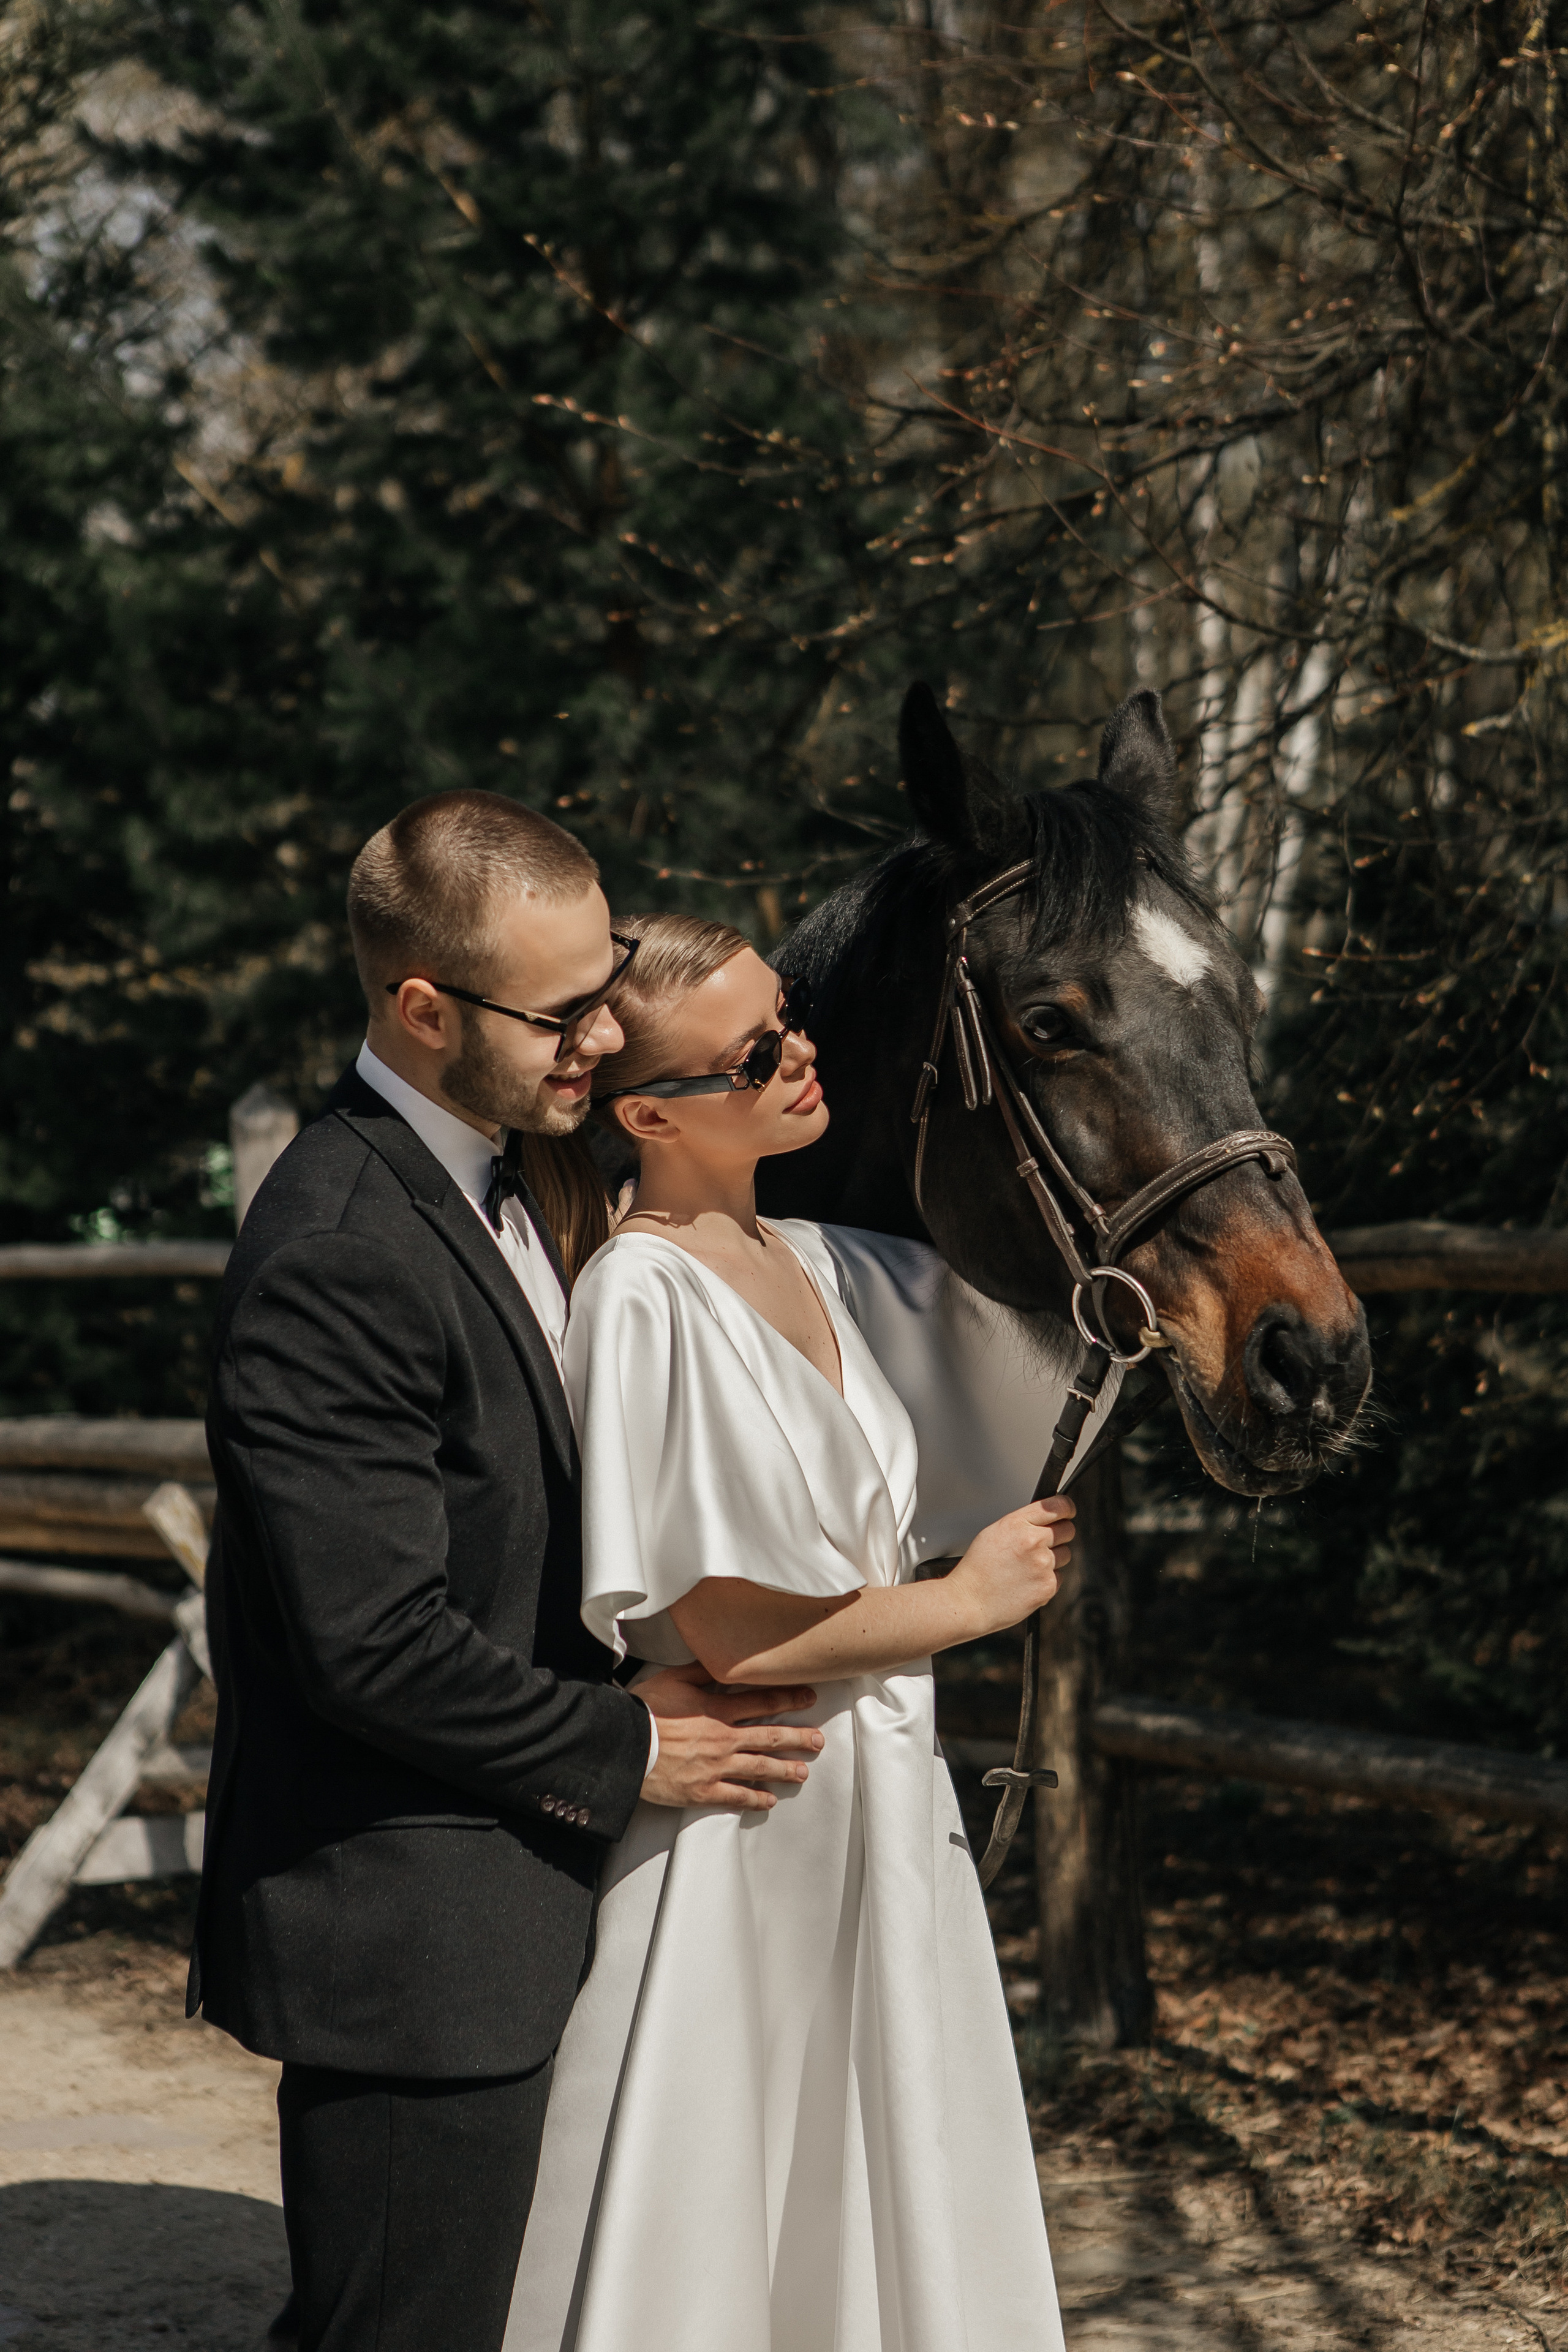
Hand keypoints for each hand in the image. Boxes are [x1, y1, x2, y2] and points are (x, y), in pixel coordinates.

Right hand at [637, 1661, 823, 1811]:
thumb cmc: (643, 1710)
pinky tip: (769, 1800)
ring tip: (802, 1772)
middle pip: (768, 1737)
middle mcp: (722, 1738)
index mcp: (716, 1709)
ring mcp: (715, 1767)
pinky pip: (736, 1796)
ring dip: (784, 1769)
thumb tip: (719, 1656)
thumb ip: (700, 1669)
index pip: (761, 1702)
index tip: (809, 1698)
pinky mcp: (702, 1791)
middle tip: (818, 1741)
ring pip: (759, 1767)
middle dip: (797, 1738)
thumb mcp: (672, 1679)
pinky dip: (755, 1798)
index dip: (788, 1699)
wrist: (623, 1746)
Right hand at [949, 1495, 1073, 1638]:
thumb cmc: (977, 1569)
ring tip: (1027, 1567)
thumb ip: (1022, 1523)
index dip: (1066, 1508)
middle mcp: (1033, 1541)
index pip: (1057, 1506)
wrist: (970, 1601)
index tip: (1068, 1511)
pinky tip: (1026, 1582)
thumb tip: (1043, 1521)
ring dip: (1052, 1559)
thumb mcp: (994, 1533)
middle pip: (1068, 1530)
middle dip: (1060, 1534)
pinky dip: (1046, 1579)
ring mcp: (1043, 1564)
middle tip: (1044, 1544)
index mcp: (1018, 1524)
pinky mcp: (1048, 1586)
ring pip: (1065, 1554)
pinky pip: (1058, 1576)